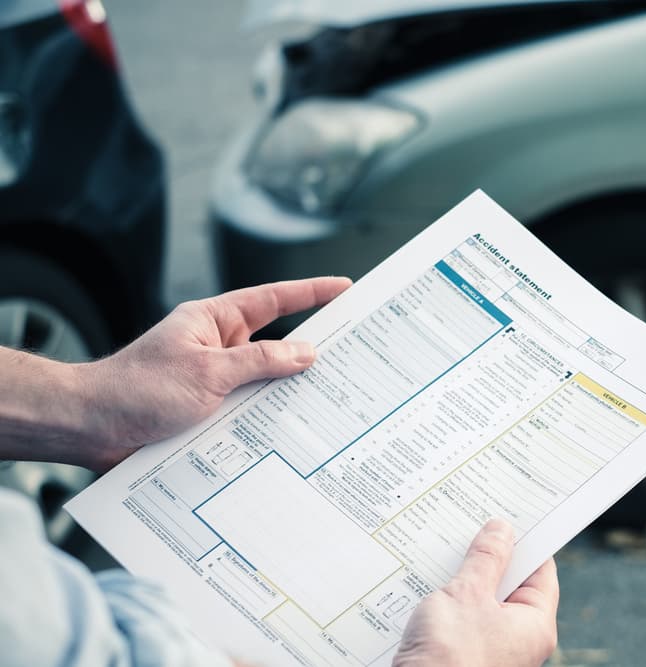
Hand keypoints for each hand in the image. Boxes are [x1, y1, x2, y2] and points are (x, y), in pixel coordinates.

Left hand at [78, 277, 350, 469]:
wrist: (90, 428)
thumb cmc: (136, 390)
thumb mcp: (207, 373)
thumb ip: (260, 361)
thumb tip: (305, 352)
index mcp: (214, 321)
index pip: (273, 299)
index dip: (311, 292)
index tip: (344, 287)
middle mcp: (217, 347)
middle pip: (275, 342)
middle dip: (311, 347)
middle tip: (352, 349)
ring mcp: (213, 379)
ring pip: (265, 381)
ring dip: (287, 392)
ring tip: (326, 398)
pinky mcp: (208, 410)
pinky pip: (248, 409)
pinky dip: (267, 419)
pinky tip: (287, 433)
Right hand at [393, 519, 558, 666]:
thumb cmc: (449, 657)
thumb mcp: (468, 594)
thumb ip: (486, 558)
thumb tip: (501, 530)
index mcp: (535, 626)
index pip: (541, 572)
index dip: (526, 542)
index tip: (510, 517)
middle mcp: (519, 641)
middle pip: (511, 585)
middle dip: (490, 558)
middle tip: (473, 528)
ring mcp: (492, 650)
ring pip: (483, 602)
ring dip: (465, 579)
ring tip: (447, 553)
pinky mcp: (465, 655)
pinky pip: (464, 619)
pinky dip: (451, 601)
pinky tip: (430, 584)